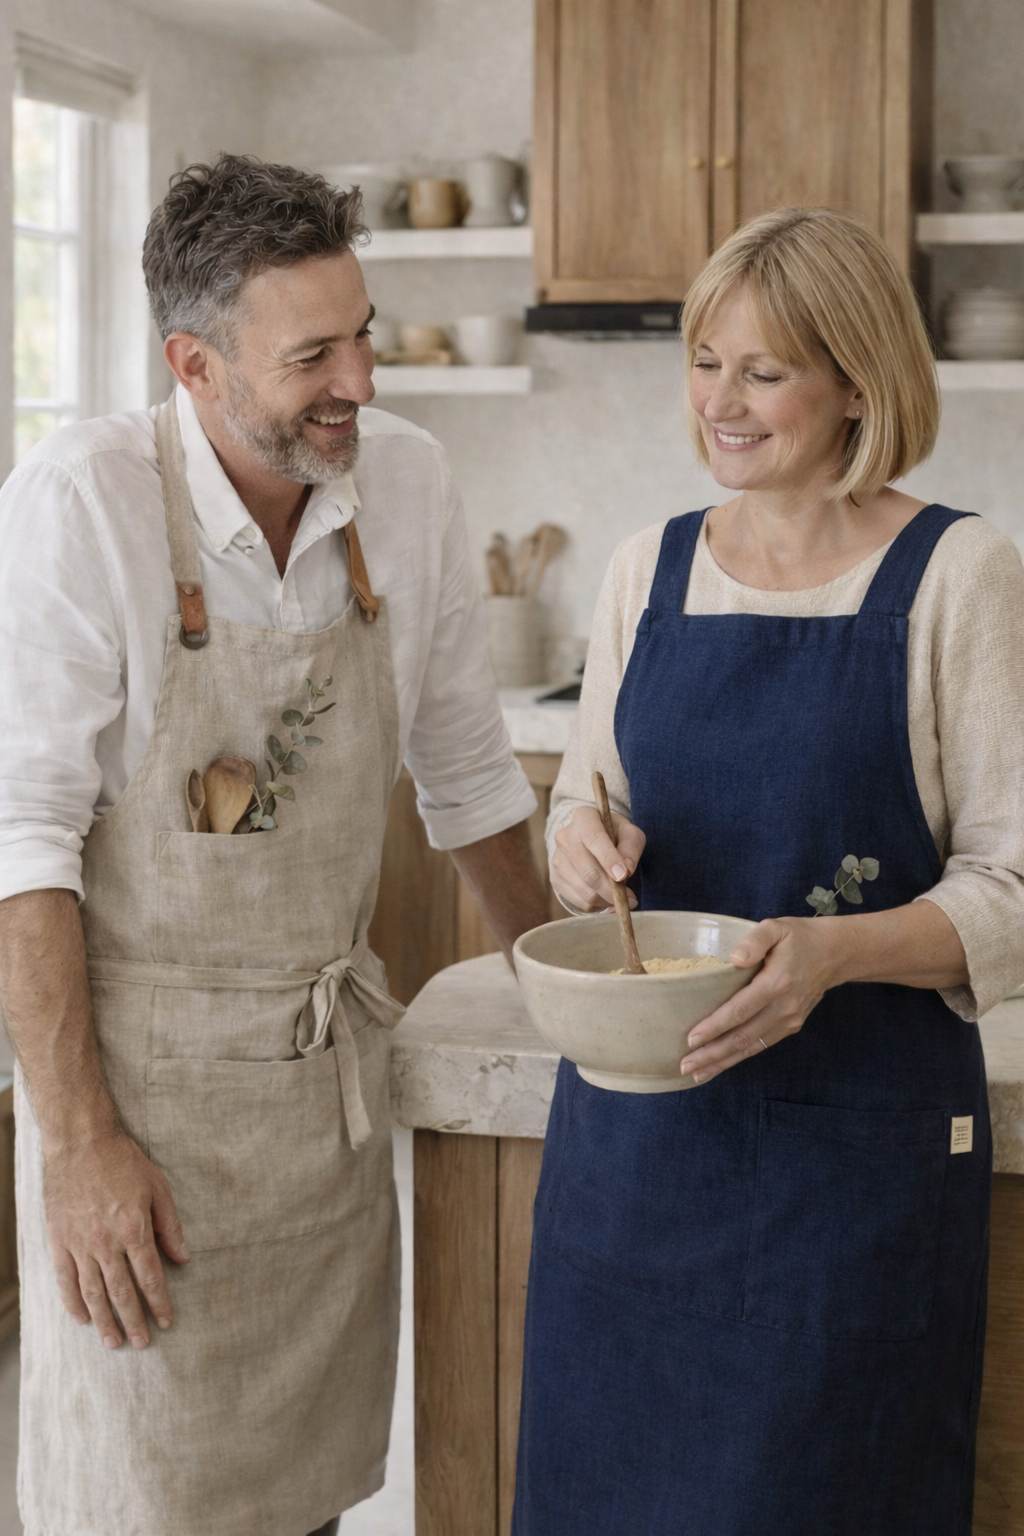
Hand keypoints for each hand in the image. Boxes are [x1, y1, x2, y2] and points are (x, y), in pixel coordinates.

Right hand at [43, 1128, 189, 1349]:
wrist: (81, 1142)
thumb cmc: (123, 1161)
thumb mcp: (157, 1187)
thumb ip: (169, 1226)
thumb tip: (184, 1258)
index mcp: (134, 1228)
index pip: (150, 1276)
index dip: (159, 1302)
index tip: (166, 1321)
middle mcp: (106, 1241)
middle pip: (121, 1292)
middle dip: (133, 1320)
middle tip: (142, 1343)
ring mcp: (79, 1243)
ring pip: (93, 1292)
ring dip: (104, 1320)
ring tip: (114, 1342)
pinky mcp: (59, 1240)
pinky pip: (65, 1279)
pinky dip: (73, 1302)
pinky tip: (82, 1319)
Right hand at [550, 806, 645, 911]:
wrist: (591, 839)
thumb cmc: (614, 835)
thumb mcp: (630, 833)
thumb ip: (631, 848)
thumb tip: (626, 871)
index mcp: (584, 818)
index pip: (594, 838)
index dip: (608, 859)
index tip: (623, 876)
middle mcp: (565, 836)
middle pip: (589, 871)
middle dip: (612, 889)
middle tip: (630, 898)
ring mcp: (557, 859)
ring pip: (585, 890)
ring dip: (607, 900)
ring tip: (621, 897)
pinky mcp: (555, 878)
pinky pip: (579, 901)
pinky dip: (597, 905)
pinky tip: (606, 898)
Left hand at [679, 917, 842, 1083]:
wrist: (835, 954)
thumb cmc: (799, 938)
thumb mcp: (776, 927)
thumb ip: (754, 941)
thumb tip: (734, 959)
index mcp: (777, 983)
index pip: (740, 1010)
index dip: (715, 1027)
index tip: (691, 1039)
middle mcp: (783, 1007)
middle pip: (742, 1036)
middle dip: (712, 1054)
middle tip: (685, 1066)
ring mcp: (789, 1020)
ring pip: (751, 1047)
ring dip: (723, 1062)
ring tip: (696, 1073)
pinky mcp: (790, 1026)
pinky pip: (761, 1045)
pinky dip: (739, 1057)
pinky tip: (720, 1064)